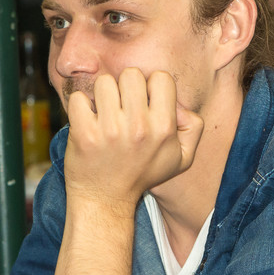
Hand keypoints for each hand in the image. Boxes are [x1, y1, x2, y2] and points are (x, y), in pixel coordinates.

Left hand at [63, 68, 204, 207]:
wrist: (106, 200)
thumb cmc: (143, 174)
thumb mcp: (182, 158)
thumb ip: (194, 127)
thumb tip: (180, 106)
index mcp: (164, 128)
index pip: (161, 78)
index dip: (151, 87)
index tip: (143, 104)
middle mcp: (139, 128)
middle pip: (131, 74)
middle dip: (125, 87)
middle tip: (121, 107)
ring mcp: (110, 130)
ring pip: (104, 83)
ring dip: (102, 96)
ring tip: (104, 114)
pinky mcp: (84, 134)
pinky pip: (79, 99)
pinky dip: (80, 107)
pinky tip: (87, 122)